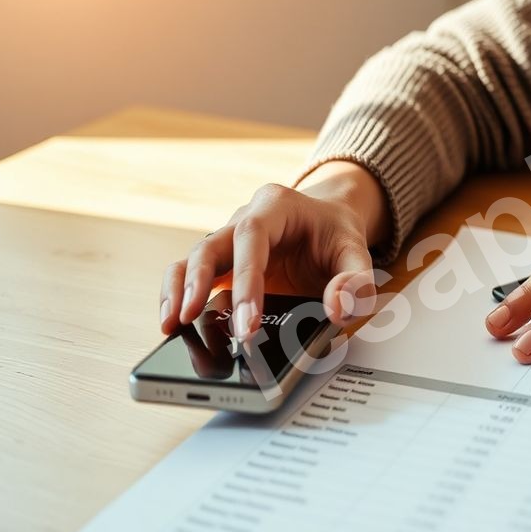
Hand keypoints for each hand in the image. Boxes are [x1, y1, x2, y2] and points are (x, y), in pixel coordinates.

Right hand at [159, 161, 387, 338]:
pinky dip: (179, 296)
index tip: (246, 320)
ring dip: (178, 291)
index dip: (245, 279)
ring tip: (171, 325)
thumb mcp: (359, 253)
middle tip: (192, 320)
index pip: (253, 237)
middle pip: (211, 245)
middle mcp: (245, 218)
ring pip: (192, 259)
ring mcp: (229, 241)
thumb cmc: (337, 235)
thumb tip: (337, 311)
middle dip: (199, 284)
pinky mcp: (222, 263)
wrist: (328, 220)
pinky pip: (191, 275)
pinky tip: (176, 323)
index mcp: (277, 206)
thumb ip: (356, 282)